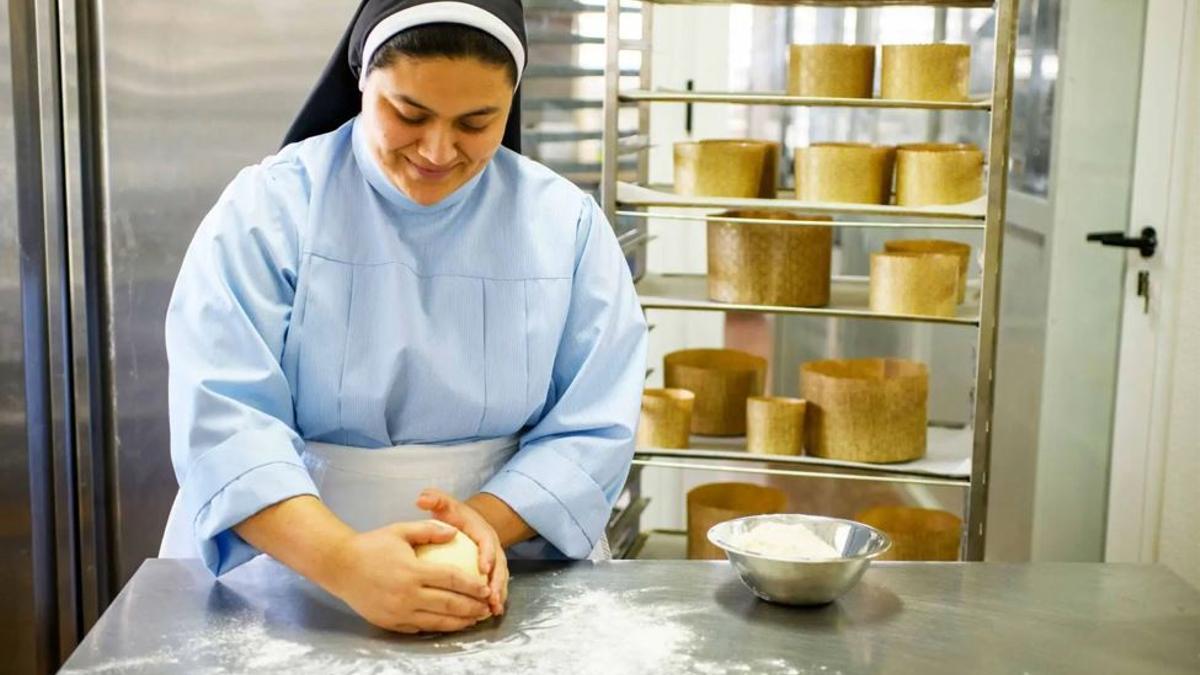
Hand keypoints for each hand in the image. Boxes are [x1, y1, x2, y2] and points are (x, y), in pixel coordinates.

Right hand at [322, 520, 492, 633]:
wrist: (340, 566)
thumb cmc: (371, 545)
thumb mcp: (400, 530)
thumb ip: (429, 529)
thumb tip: (454, 532)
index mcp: (412, 571)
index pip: (451, 579)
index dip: (471, 585)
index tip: (485, 587)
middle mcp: (407, 595)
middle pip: (449, 604)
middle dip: (472, 607)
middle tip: (487, 606)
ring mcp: (398, 612)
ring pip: (437, 621)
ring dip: (460, 622)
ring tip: (475, 619)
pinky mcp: (390, 623)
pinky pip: (420, 628)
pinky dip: (439, 627)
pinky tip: (450, 623)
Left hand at [417, 489, 508, 615]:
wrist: (469, 524)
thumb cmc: (455, 517)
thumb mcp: (446, 506)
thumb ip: (435, 500)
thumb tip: (421, 498)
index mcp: (484, 532)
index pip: (488, 543)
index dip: (487, 555)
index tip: (483, 567)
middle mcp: (494, 549)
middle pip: (499, 566)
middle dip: (497, 582)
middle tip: (490, 597)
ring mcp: (495, 564)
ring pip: (500, 580)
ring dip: (498, 596)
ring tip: (491, 611)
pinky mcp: (492, 575)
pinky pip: (495, 589)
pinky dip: (494, 601)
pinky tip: (487, 615)